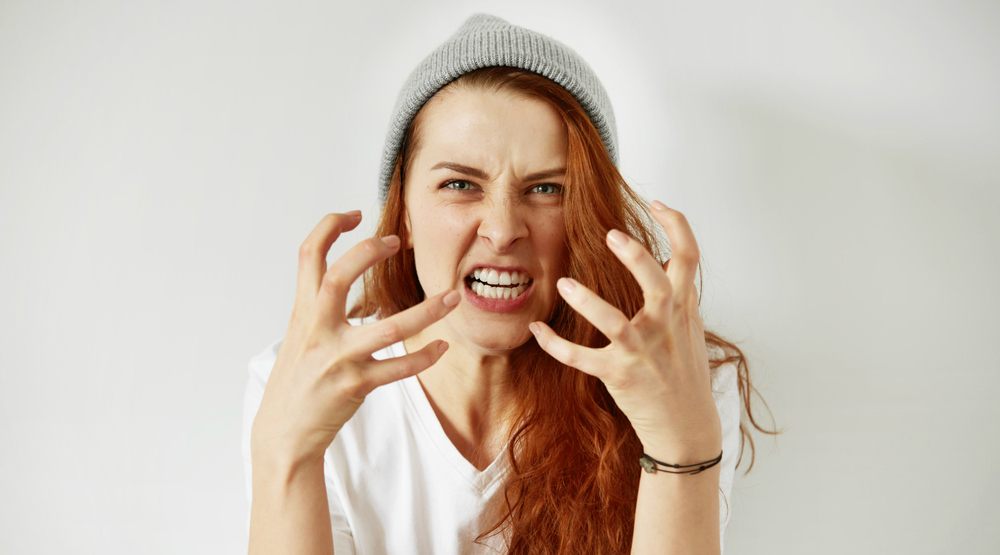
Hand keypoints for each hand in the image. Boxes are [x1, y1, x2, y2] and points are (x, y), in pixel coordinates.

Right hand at [251, 211, 461, 464]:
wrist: (283, 432)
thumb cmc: (297, 380)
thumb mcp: (300, 335)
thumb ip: (318, 305)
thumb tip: (342, 274)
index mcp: (303, 311)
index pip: (308, 254)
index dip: (329, 227)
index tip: (353, 215)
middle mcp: (317, 329)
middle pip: (340, 277)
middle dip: (368, 252)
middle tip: (396, 241)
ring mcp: (337, 358)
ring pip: (388, 328)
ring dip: (426, 310)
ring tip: (453, 296)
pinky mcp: (355, 385)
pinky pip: (398, 369)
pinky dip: (424, 357)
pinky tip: (441, 346)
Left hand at [528, 201, 720, 461]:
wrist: (686, 427)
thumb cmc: (684, 373)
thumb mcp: (690, 330)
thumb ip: (678, 297)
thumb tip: (665, 262)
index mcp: (684, 309)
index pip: (689, 258)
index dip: (678, 226)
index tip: (659, 204)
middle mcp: (665, 327)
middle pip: (657, 283)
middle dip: (635, 257)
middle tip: (609, 235)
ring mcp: (642, 352)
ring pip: (615, 322)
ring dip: (587, 302)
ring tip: (563, 283)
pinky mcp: (619, 376)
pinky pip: (581, 358)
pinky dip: (555, 345)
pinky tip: (536, 330)